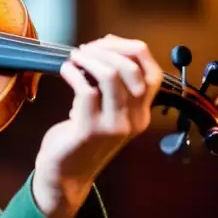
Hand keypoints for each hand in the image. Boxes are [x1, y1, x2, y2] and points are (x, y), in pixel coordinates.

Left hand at [32, 35, 163, 217]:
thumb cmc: (81, 137)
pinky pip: (86, 90)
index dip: (130, 50)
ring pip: (111, 76)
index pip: (152, 72)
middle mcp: (134, 119)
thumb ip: (111, 84)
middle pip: (132, 69)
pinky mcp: (90, 130)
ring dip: (90, 59)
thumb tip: (107, 45)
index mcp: (142, 113)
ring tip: (75, 58)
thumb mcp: (105, 110)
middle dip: (107, 50)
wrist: (65, 175)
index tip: (106, 43)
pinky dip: (73, 73)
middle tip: (85, 50)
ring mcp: (113, 126)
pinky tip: (65, 71)